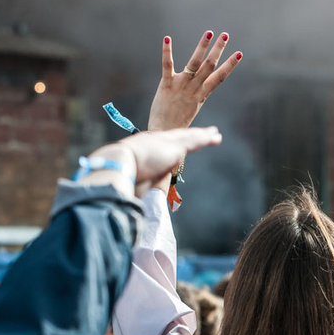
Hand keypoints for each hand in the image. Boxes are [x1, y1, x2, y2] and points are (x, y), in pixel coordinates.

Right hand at [81, 128, 222, 195]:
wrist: (118, 164)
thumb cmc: (120, 180)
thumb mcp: (137, 186)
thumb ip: (150, 189)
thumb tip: (161, 201)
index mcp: (141, 148)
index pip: (160, 146)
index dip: (171, 145)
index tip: (178, 147)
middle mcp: (154, 141)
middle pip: (177, 137)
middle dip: (189, 136)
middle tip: (202, 133)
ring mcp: (165, 142)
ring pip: (189, 137)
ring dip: (202, 136)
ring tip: (214, 133)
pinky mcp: (175, 147)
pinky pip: (195, 141)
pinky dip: (206, 139)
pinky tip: (215, 137)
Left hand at [148, 32, 241, 130]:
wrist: (164, 133)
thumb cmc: (178, 124)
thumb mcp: (193, 108)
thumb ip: (198, 95)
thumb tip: (207, 90)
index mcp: (202, 95)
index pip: (220, 78)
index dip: (230, 65)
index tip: (239, 54)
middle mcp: (194, 89)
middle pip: (209, 66)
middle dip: (218, 50)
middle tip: (225, 35)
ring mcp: (181, 86)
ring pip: (194, 63)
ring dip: (202, 46)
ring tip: (209, 32)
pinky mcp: (166, 85)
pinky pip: (167, 66)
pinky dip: (167, 52)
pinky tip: (167, 38)